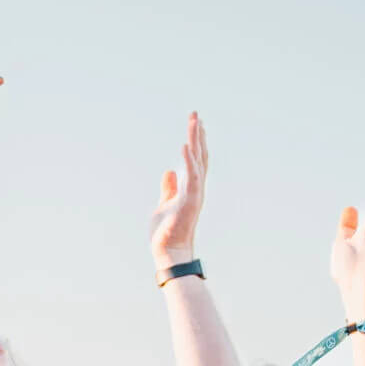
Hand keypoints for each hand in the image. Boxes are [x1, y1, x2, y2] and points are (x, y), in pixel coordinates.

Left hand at [147, 112, 207, 263]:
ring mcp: (195, 193)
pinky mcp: (190, 200)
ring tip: (194, 122)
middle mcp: (196, 187)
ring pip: (198, 161)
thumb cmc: (167, 231)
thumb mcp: (165, 203)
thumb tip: (169, 171)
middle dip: (197, 134)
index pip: (196, 159)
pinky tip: (185, 145)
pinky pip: (192, 176)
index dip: (196, 141)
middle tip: (195, 114)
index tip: (196, 123)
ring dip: (196, 141)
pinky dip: (189, 160)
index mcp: (191, 187)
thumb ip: (169, 187)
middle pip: (199, 155)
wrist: (170, 251)